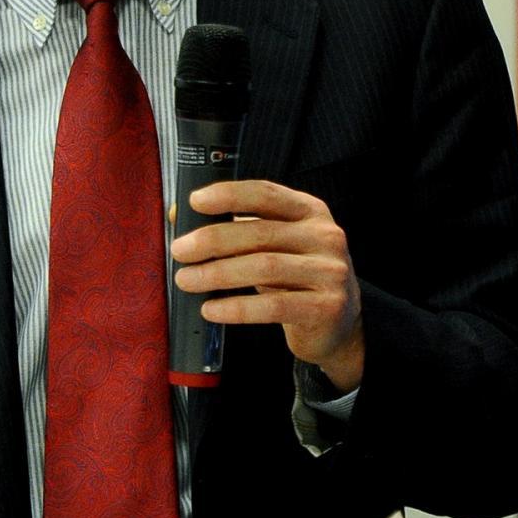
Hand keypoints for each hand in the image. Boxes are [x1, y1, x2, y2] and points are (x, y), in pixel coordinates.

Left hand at [171, 180, 363, 391]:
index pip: (267, 194)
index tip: (195, 201)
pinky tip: (211, 309)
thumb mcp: (275, 246)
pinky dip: (237, 308)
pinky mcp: (327, 307)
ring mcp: (330, 272)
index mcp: (310, 212)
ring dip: (218, 274)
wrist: (338, 323)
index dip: (230, 195)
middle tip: (181, 251)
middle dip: (214, 240)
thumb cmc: (295, 278)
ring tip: (187, 280)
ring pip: (265, 267)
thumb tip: (179, 216)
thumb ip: (236, 229)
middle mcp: (325, 236)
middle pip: (261, 232)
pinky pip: (273, 306)